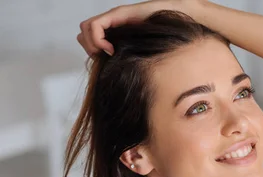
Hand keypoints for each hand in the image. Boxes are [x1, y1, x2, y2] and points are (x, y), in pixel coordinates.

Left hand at [76, 0, 204, 55]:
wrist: (178, 21)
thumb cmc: (164, 38)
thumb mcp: (141, 52)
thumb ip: (129, 57)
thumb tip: (119, 74)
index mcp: (114, 32)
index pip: (88, 39)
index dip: (91, 51)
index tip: (104, 62)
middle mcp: (111, 22)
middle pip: (83, 33)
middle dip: (89, 47)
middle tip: (104, 57)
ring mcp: (113, 17)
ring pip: (85, 28)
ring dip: (92, 43)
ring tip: (108, 52)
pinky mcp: (118, 14)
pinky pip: (96, 26)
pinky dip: (98, 39)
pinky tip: (111, 48)